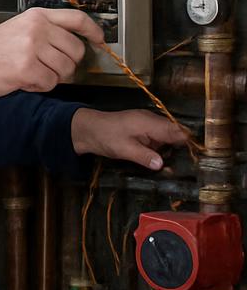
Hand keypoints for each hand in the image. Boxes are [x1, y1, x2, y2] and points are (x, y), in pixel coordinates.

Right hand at [0, 7, 104, 99]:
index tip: (100, 40)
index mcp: (36, 16)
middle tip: (49, 66)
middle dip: (67, 64)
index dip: (93, 30)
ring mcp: (31, 48)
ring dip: (52, 77)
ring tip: (32, 72)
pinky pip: (50, 83)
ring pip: (66, 70)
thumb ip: (47, 30)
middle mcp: (36, 28)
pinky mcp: (26, 68)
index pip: (76, 19)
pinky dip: (40, 86)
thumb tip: (78, 42)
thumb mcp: (20, 28)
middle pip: (76, 50)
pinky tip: (24, 79)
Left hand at [71, 108, 188, 169]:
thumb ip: (144, 156)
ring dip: (175, 150)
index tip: (202, 157)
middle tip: (196, 168)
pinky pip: (159, 139)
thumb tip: (162, 164)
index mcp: (149, 122)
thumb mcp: (124, 149)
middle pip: (176, 133)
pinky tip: (167, 162)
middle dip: (185, 148)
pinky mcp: (143, 131)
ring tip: (186, 168)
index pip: (177, 131)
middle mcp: (152, 121)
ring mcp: (147, 125)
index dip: (190, 142)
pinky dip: (164, 149)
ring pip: (169, 137)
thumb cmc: (106, 137)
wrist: (87, 129)